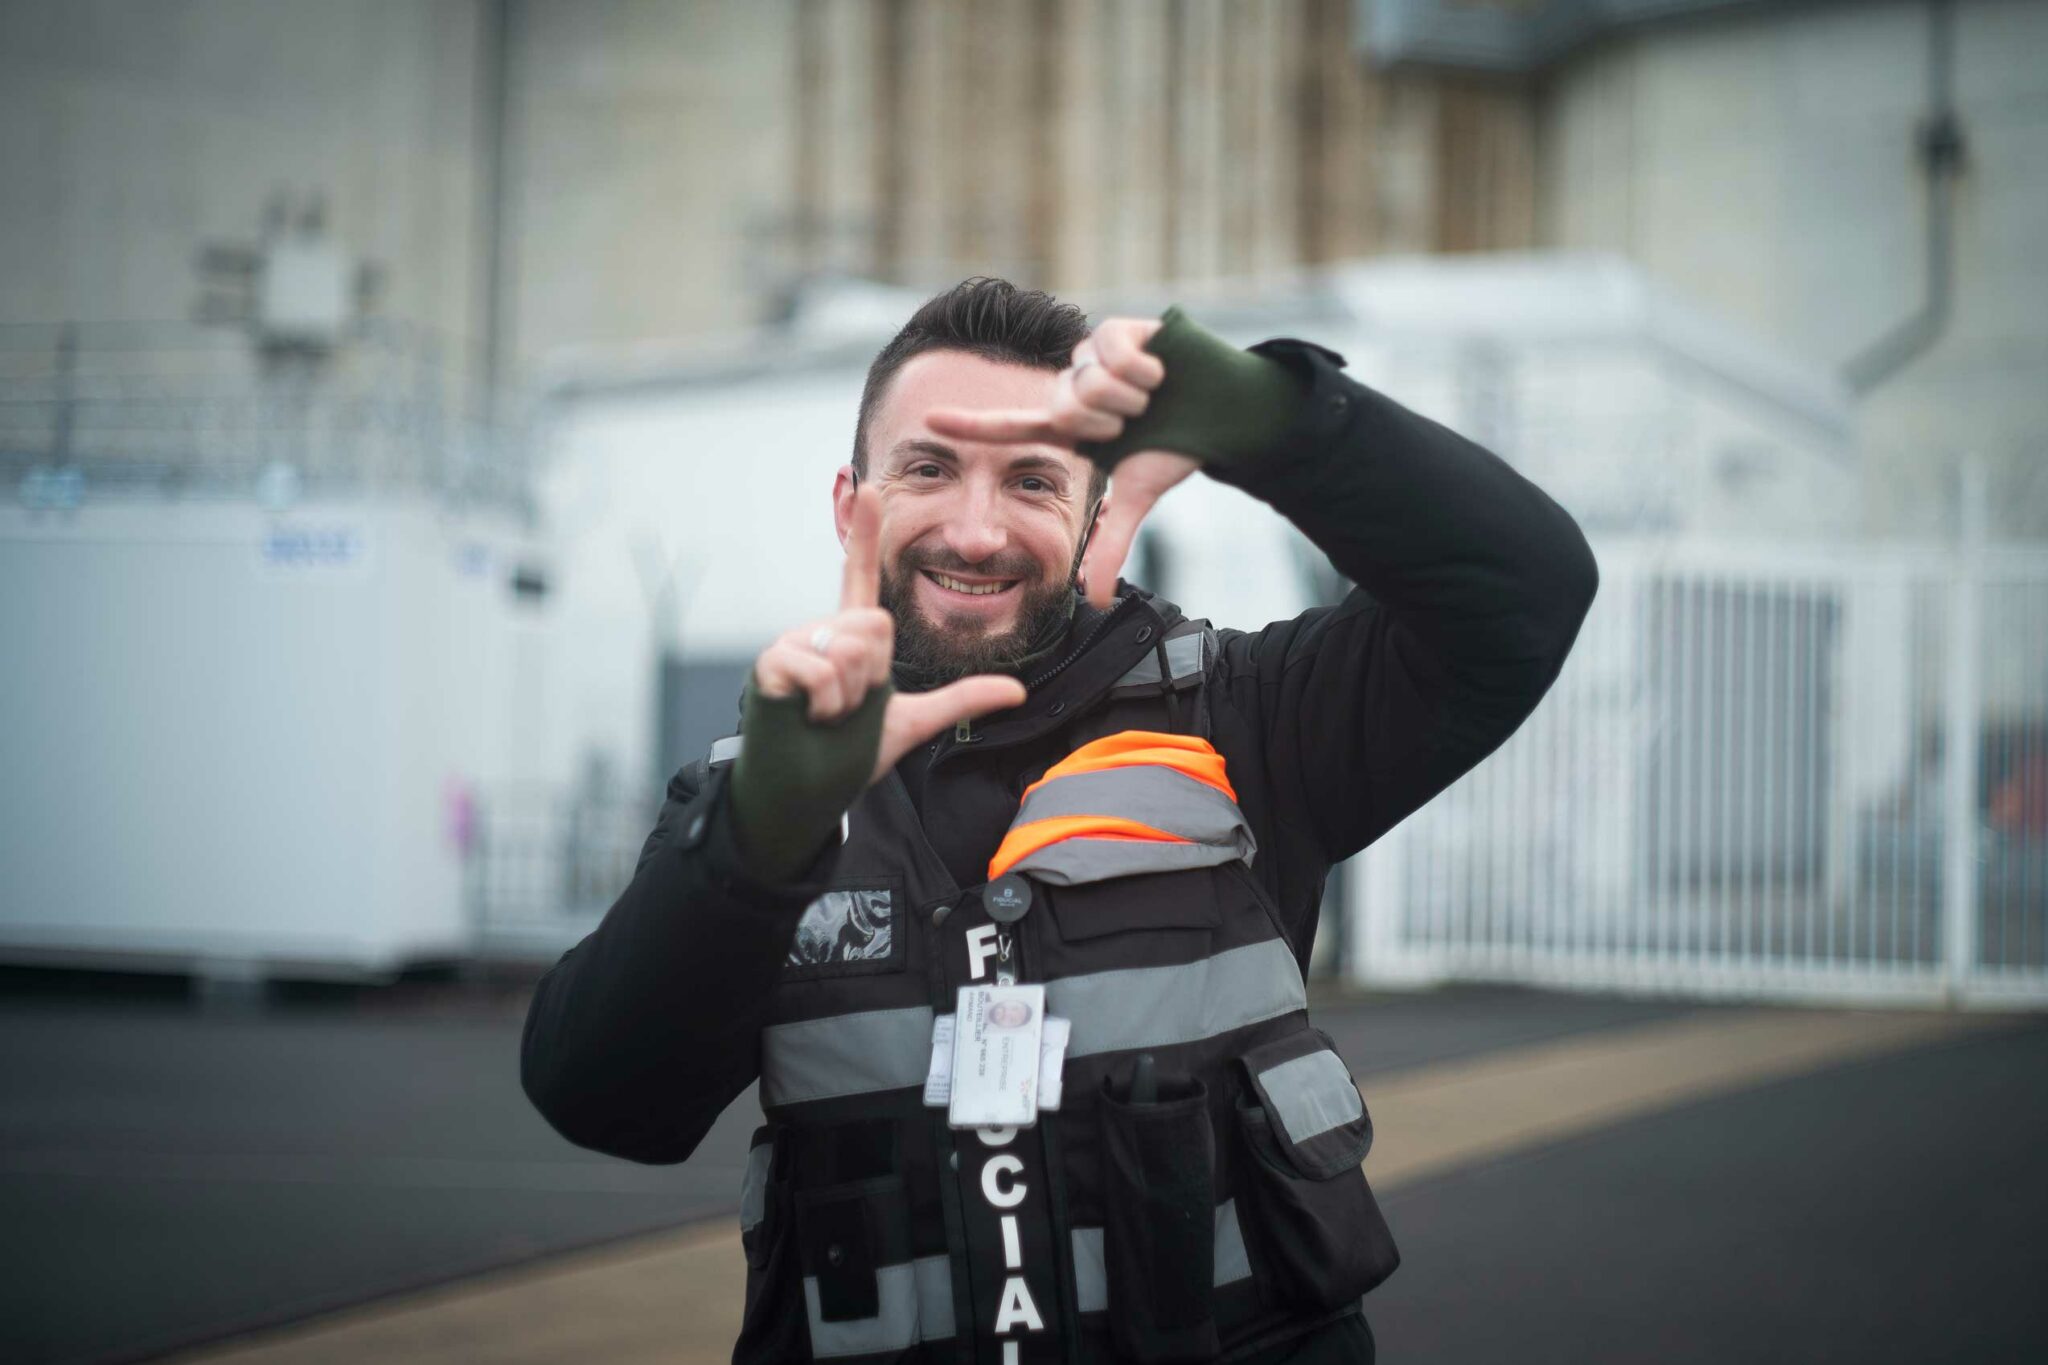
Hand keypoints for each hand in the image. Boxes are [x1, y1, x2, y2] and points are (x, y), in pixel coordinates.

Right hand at [751, 486, 1026, 783]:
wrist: (807, 793)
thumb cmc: (847, 756)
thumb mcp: (914, 722)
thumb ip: (961, 701)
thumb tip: (1017, 692)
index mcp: (853, 637)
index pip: (859, 574)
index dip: (865, 532)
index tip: (872, 486)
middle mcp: (823, 631)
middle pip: (877, 626)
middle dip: (874, 678)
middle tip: (849, 707)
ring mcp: (795, 644)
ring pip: (854, 647)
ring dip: (850, 697)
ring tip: (827, 714)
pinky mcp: (772, 664)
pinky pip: (824, 672)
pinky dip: (826, 705)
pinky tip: (809, 716)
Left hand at [925, 317, 1199, 608]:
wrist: (1222, 410)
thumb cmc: (1176, 445)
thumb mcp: (1137, 496)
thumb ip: (1110, 545)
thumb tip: (1098, 601)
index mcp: (1069, 425)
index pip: (1010, 427)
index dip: (970, 424)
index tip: (928, 421)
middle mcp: (1072, 387)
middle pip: (1064, 408)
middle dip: (1106, 420)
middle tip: (1134, 419)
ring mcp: (1092, 355)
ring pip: (1088, 381)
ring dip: (1129, 395)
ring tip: (1152, 393)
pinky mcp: (1118, 328)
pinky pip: (1112, 350)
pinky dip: (1144, 366)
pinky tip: (1160, 369)